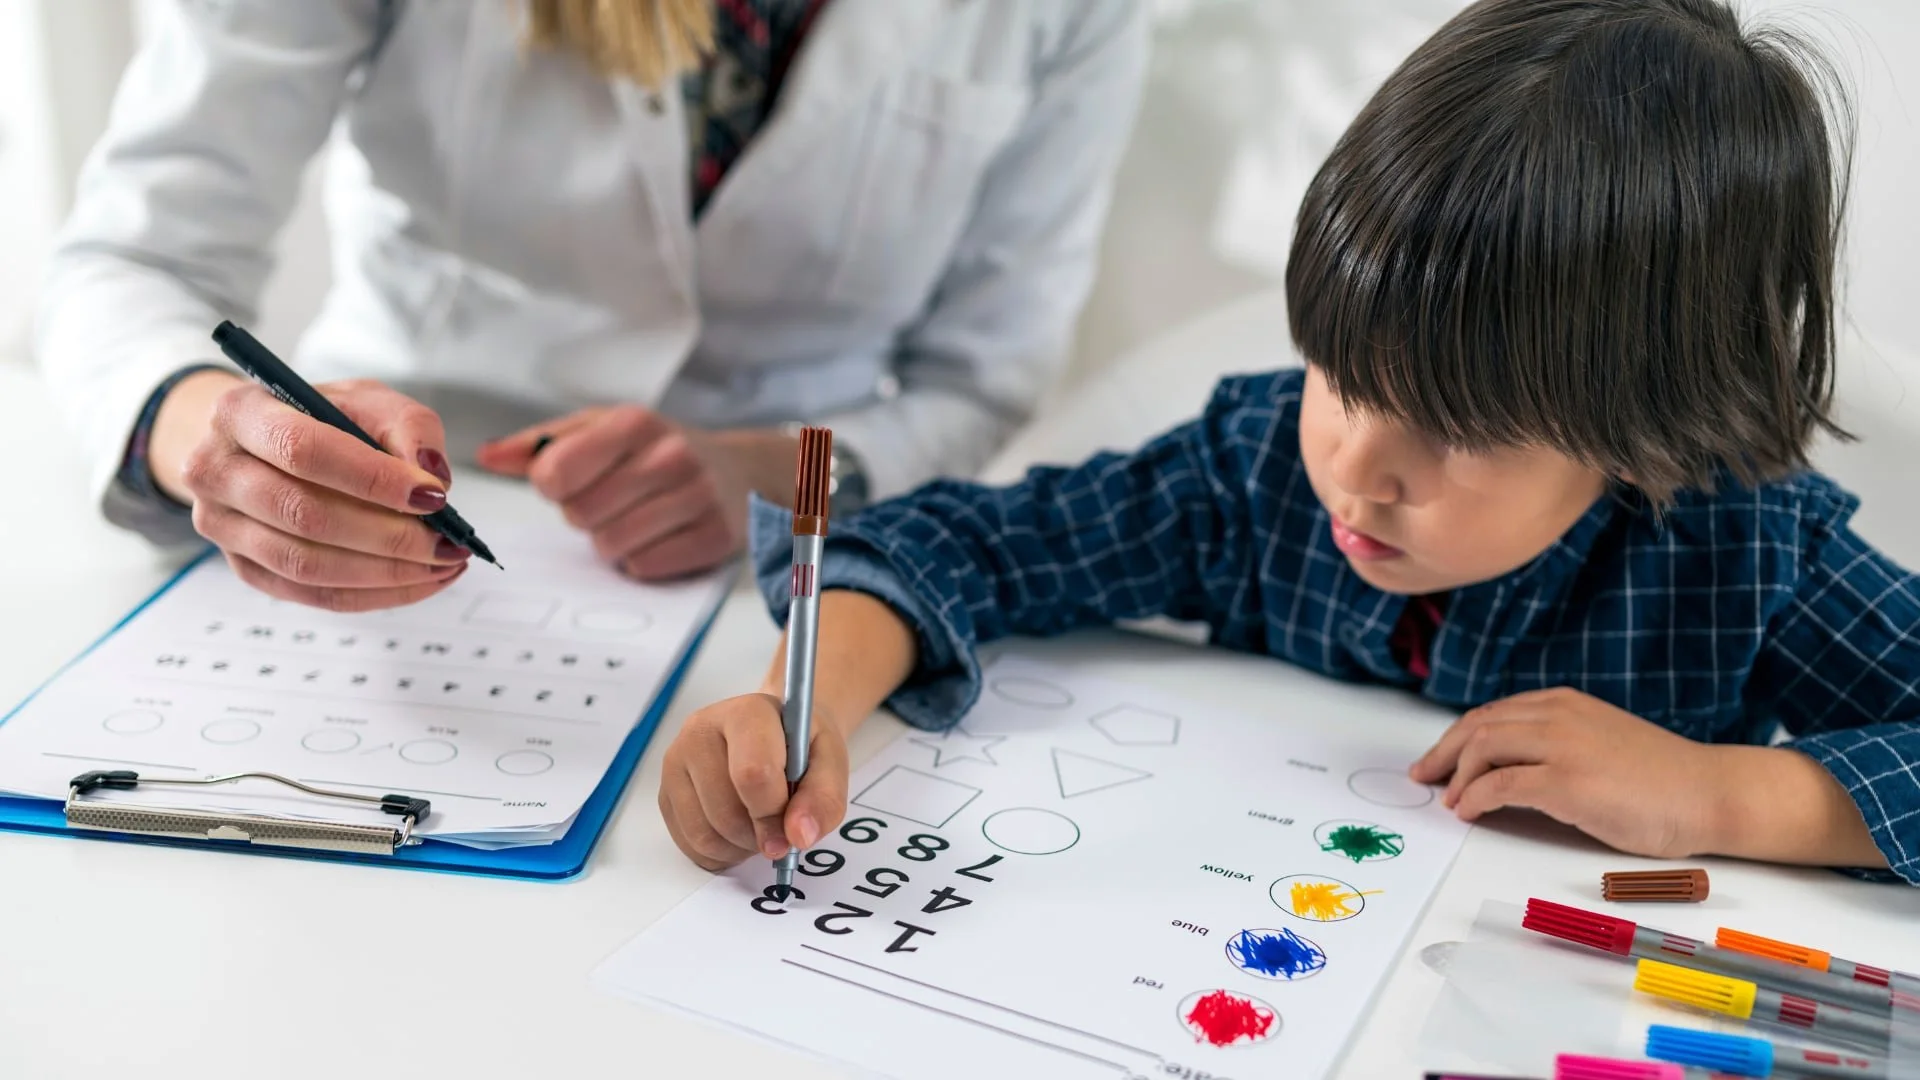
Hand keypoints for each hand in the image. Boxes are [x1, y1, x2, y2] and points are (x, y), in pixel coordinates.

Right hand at [154, 372, 470, 611]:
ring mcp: (221, 526)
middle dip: (389, 536)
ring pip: (307, 565)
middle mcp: (215, 471)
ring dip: (386, 573)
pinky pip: (312, 595)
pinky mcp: (244, 567)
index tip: (432, 496)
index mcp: (240, 414)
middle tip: (448, 543)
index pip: (303, 451)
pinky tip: (417, 581)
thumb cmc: (320, 418)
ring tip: (442, 565)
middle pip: (305, 515)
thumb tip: (433, 478)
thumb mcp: (367, 400)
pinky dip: (373, 594)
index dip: (372, 478)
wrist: (263, 443)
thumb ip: (408, 427)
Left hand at [476, 407, 797, 580]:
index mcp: (633, 422)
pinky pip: (646, 568)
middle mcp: (671, 455)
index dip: (553, 486)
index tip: (570, 481)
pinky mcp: (715, 536)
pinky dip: (643, 561)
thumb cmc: (655, 450)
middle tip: (613, 501)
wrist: (738, 471)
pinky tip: (659, 537)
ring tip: (636, 519)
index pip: (556, 472)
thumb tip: (486, 457)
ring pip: (612, 545)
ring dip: (613, 542)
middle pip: (581, 515)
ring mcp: (698, 496)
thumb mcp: (600, 430)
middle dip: (586, 515)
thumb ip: (540, 444)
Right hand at [657, 692, 850, 871]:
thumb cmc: (801, 744)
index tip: (791, 834)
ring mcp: (676, 761)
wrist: (776, 732)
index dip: (773, 815)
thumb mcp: (830, 763)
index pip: (752, 773)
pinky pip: (689, 845)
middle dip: (759, 836)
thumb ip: (823, 798)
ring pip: (704, 834)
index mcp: (746, 713)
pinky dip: (720, 854)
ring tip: (760, 826)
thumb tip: (799, 835)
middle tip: (779, 827)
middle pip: (726, 811)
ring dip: (740, 848)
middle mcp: (700, 731)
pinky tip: (738, 832)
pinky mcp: (665, 792)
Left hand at [1408, 687, 1722, 857]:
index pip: (1491, 714)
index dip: (1456, 738)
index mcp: (1562, 703)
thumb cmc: (1660, 779)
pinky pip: (1501, 784)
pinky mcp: (1567, 782)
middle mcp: (1557, 715)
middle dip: (1443, 754)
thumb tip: (1507, 770)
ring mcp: (1562, 746)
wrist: (1708, 793)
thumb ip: (1555, 744)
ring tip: (1449, 802)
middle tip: (1425, 778)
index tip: (1437, 761)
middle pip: (1476, 727)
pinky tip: (1469, 813)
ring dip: (1457, 777)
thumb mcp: (1597, 743)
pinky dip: (1476, 798)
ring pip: (1482, 748)